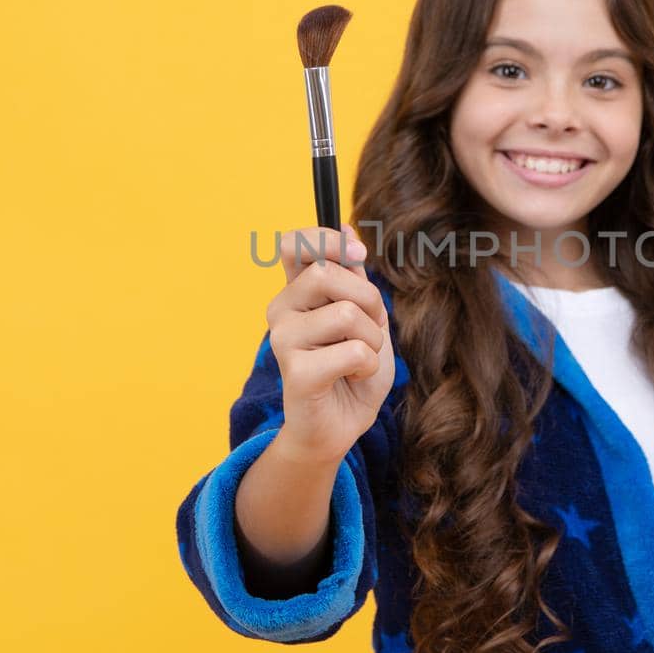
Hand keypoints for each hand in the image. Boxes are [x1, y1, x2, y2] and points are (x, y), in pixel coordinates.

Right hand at [265, 225, 394, 467]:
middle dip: (368, 298)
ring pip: (346, 314)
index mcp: (297, 291)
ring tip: (361, 359)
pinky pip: (353, 352)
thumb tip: (347, 225)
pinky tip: (353, 378)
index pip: (295, 243)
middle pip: (325, 274)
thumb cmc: (351, 371)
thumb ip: (354, 277)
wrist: (339, 427)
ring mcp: (282, 340)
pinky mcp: (294, 372)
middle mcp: (281, 310)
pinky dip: (368, 366)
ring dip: (372, 340)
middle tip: (372, 326)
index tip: (358, 255)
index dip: (328, 240)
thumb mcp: (365, 317)